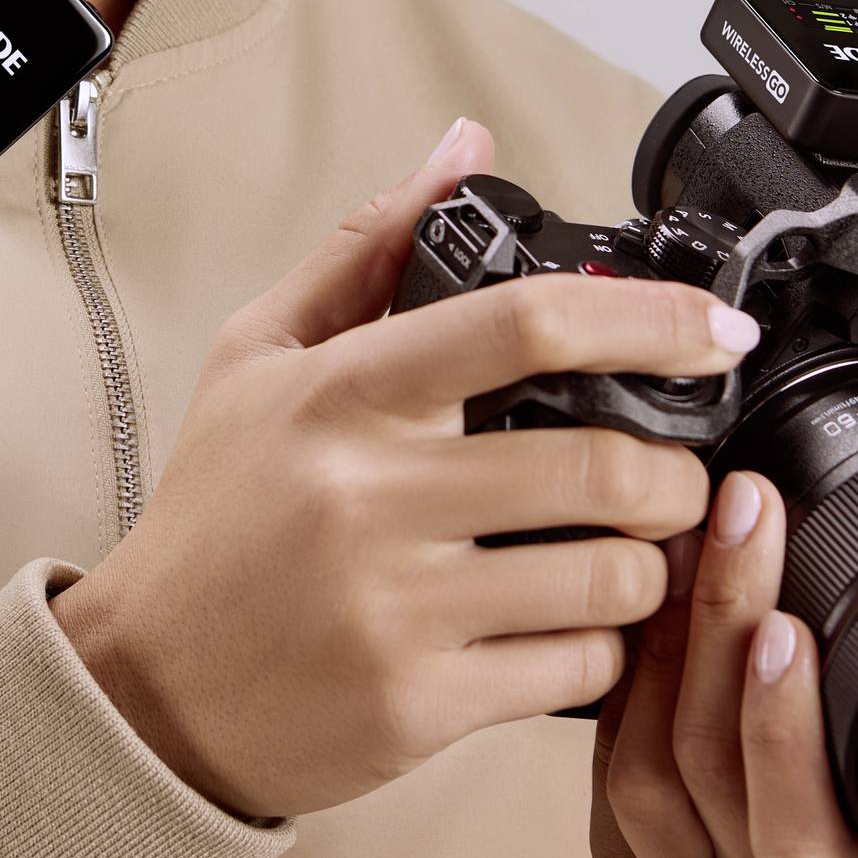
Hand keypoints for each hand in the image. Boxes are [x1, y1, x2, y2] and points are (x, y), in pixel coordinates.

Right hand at [51, 119, 761, 820]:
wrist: (143, 692)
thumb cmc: (213, 518)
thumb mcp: (259, 357)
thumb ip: (369, 248)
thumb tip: (462, 150)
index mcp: (340, 396)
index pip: (521, 327)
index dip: (647, 319)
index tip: (714, 327)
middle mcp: (369, 497)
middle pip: (599, 466)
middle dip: (679, 471)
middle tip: (680, 470)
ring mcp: (398, 609)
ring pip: (608, 578)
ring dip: (654, 563)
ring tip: (635, 550)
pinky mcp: (420, 706)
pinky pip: (575, 670)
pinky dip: (605, 647)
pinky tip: (578, 625)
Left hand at [588, 468, 857, 857]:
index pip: (809, 814)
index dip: (787, 724)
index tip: (790, 622)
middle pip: (717, 760)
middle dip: (721, 620)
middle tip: (742, 514)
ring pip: (653, 760)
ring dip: (665, 639)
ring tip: (690, 540)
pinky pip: (610, 765)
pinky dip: (624, 675)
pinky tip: (645, 597)